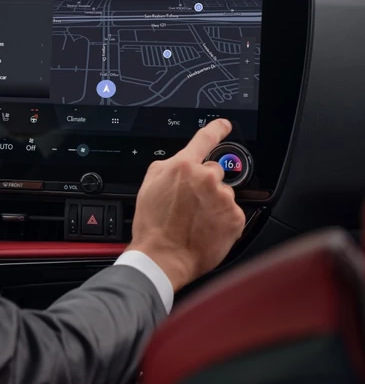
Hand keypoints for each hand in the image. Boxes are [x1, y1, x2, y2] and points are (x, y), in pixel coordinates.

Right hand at [128, 119, 245, 291]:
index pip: (205, 139)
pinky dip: (221, 221)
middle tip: (189, 206)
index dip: (216, 129)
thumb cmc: (153, 226)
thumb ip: (168, 167)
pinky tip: (205, 230)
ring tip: (194, 222)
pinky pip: (231, 214)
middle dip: (204, 185)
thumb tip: (180, 163)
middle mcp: (207, 178)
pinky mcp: (235, 218)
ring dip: (213, 205)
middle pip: (213, 172)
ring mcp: (223, 198)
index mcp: (183, 166)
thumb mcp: (149, 186)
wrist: (162, 258)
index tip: (224, 125)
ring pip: (222, 195)